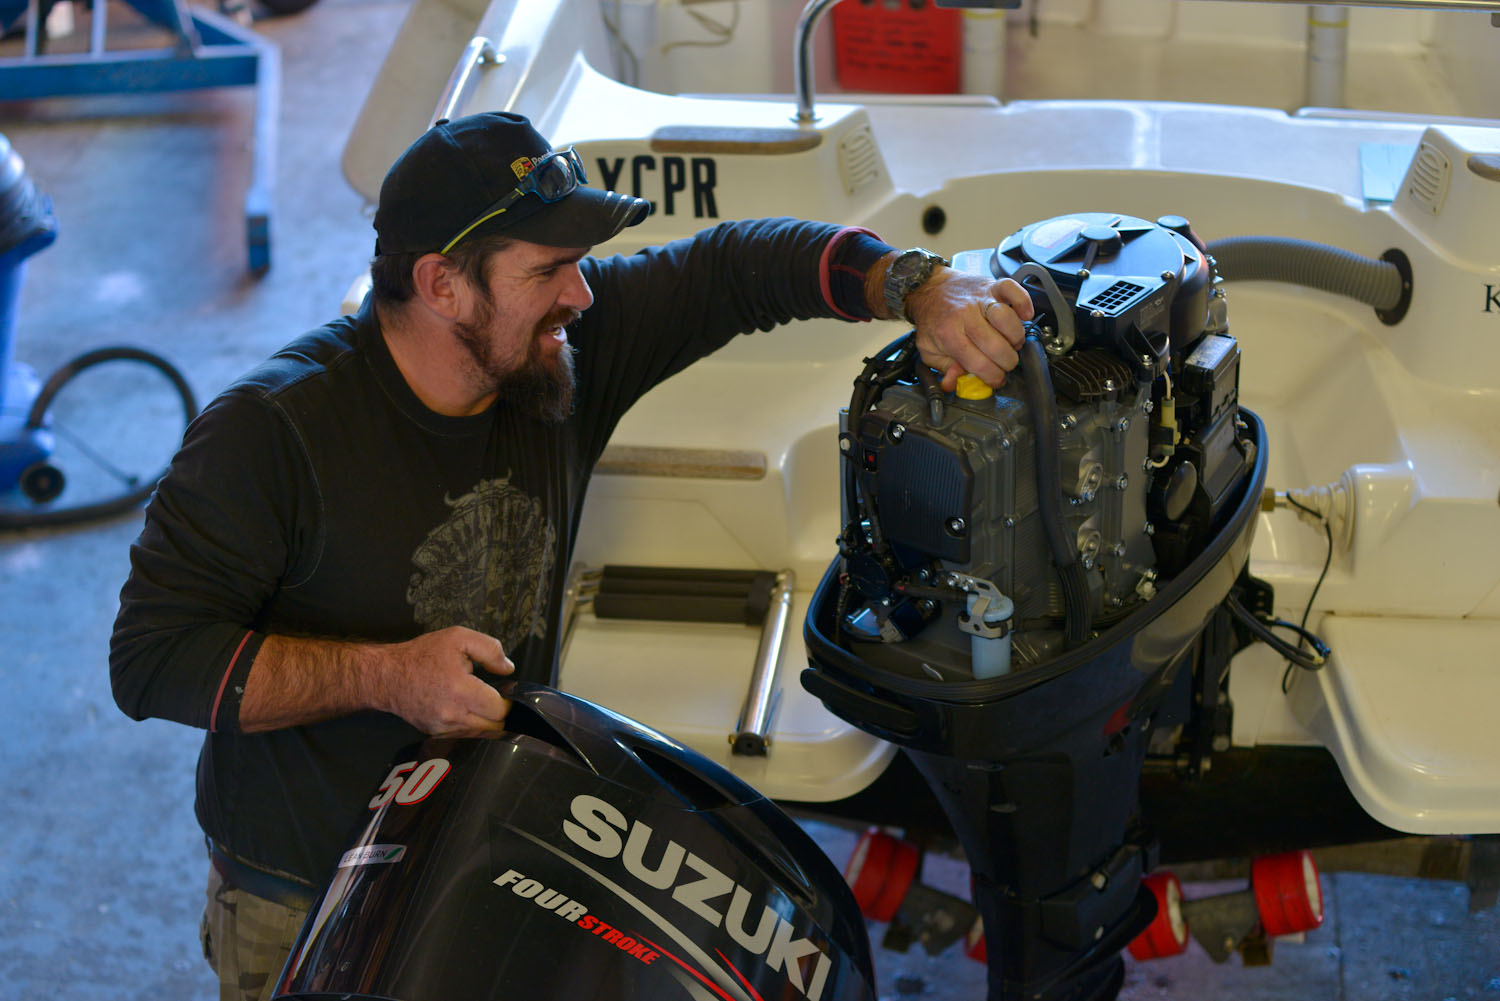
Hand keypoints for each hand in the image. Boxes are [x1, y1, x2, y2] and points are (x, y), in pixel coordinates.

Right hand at [374, 626, 514, 737]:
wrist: (386, 676)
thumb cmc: (422, 655)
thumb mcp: (458, 638)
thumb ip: (490, 650)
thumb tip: (508, 669)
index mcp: (461, 691)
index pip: (500, 710)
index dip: (506, 701)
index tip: (503, 691)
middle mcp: (452, 715)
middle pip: (493, 727)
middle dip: (497, 713)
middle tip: (492, 696)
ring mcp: (442, 728)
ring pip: (479, 734)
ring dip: (484, 720)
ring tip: (476, 701)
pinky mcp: (434, 734)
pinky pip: (462, 735)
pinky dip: (468, 725)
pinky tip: (463, 709)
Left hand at [904, 272, 1033, 390]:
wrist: (929, 287)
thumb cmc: (933, 319)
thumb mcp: (928, 350)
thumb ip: (943, 368)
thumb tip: (952, 384)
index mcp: (949, 334)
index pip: (979, 364)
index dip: (993, 377)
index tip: (996, 380)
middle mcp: (966, 315)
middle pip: (997, 346)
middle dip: (1007, 362)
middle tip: (1005, 364)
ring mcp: (980, 299)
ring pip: (1007, 319)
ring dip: (1016, 337)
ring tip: (1012, 343)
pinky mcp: (992, 285)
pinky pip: (1013, 290)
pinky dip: (1024, 302)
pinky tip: (1024, 315)